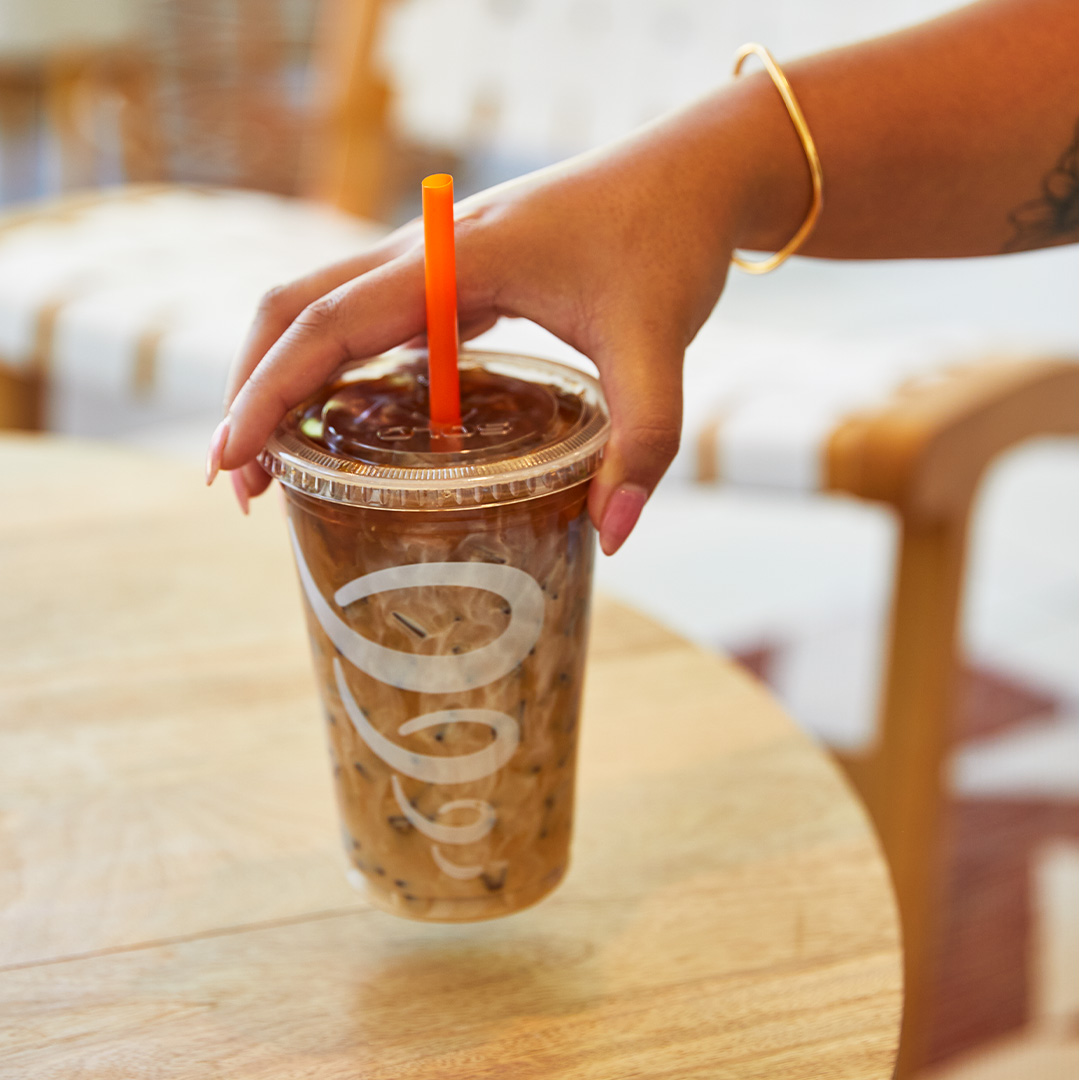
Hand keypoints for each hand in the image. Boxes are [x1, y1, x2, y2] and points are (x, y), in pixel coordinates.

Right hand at [208, 99, 756, 552]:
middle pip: (293, 309)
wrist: (694, 174)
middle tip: (239, 483)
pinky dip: (336, 370)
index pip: (324, 324)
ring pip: (322, 310)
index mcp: (451, 259)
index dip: (265, 393)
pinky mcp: (456, 278)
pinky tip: (347, 424)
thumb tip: (609, 534)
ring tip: (274, 465)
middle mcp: (425, 253)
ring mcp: (435, 261)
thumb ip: (642, 440)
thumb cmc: (669, 240)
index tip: (230, 462)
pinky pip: (371, 320)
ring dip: (284, 378)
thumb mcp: (659, 344)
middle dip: (250, 390)